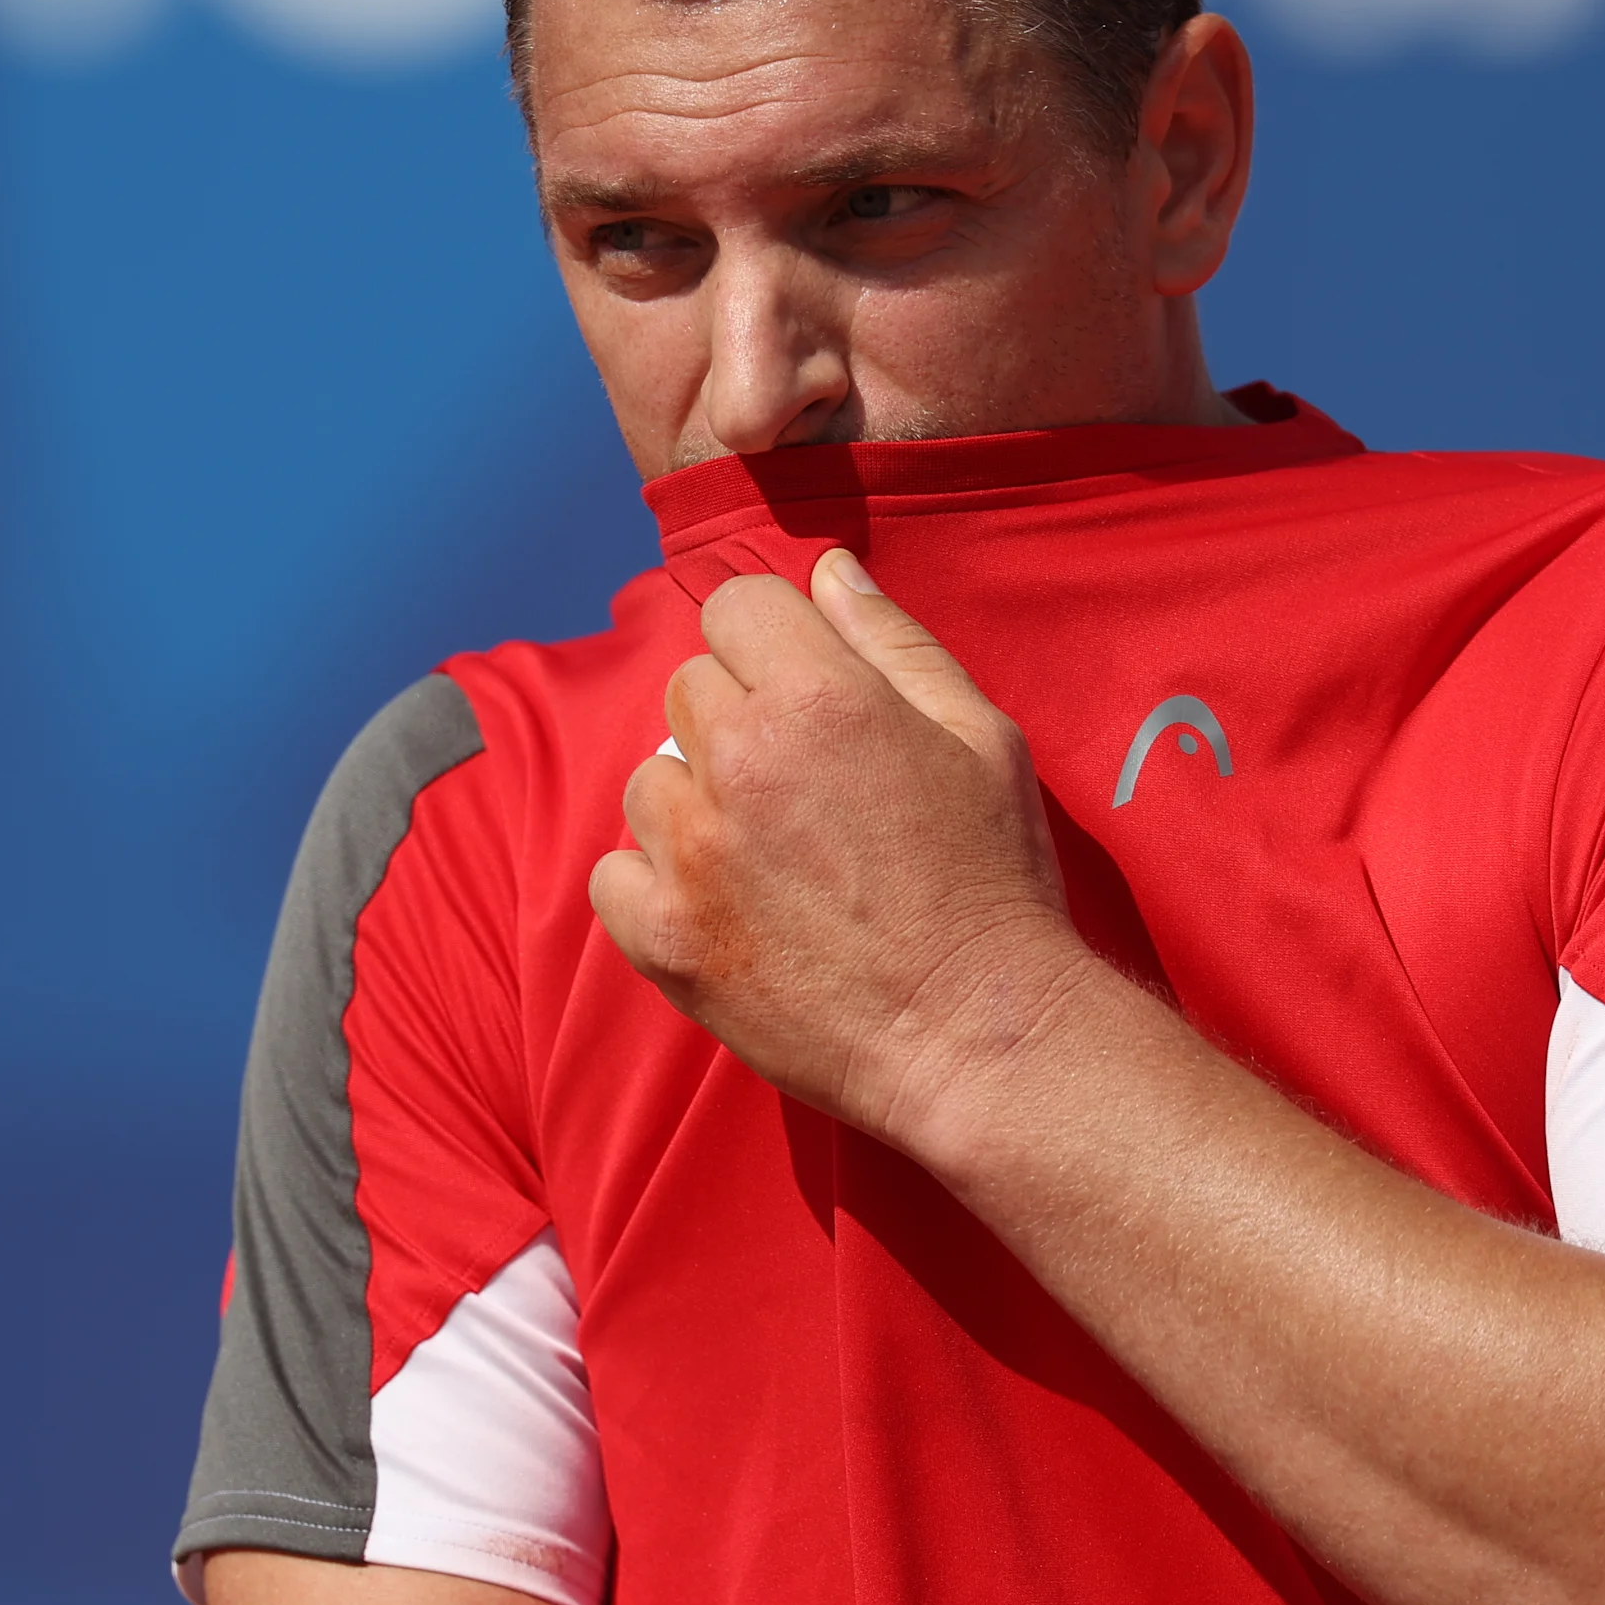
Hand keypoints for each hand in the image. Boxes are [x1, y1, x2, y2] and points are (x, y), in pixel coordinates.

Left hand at [589, 549, 1091, 1151]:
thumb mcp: (981, 736)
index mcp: (821, 697)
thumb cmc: (992, 883)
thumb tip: (828, 568)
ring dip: (695, 804)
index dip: (773, 644)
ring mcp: (691, 853)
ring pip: (648, 779)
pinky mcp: (662, 937)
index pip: (736, 607)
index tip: (805, 696)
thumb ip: (893, 641)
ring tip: (769, 857)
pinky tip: (722, 908)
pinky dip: (654, 886)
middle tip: (803, 790)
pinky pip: (613, 872)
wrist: (977, 1036)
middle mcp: (741, 761)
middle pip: (689, 688)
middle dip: (736, 721)